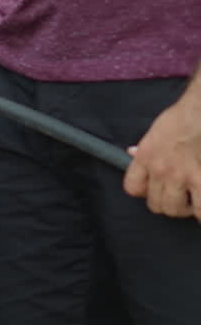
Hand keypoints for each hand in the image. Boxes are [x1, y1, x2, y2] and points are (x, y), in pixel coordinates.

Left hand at [123, 89, 200, 221]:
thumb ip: (143, 148)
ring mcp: (180, 176)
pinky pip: (200, 208)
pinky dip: (200, 212)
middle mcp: (159, 170)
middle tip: (178, 198)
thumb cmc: (180, 119)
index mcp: (145, 157)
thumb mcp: (153, 132)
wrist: (199, 113)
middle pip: (155, 203)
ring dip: (184, 209)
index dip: (143, 192)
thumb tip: (131, 152)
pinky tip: (200, 209)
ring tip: (192, 203)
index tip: (154, 190)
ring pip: (174, 209)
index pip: (132, 188)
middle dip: (167, 204)